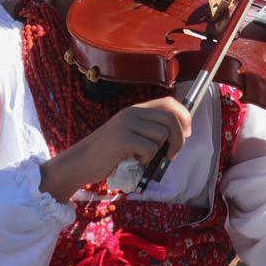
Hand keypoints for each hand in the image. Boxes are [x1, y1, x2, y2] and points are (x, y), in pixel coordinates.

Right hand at [39, 97, 191, 202]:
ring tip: (141, 157)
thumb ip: (149, 130)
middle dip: (179, 139)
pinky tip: (133, 160)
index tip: (186, 133)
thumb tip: (181, 133)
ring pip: (161, 135)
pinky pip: (150, 149)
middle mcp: (131, 112)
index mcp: (135, 110)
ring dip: (157, 152)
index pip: (169, 103)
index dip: (184, 117)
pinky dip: (146, 160)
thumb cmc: (107, 154)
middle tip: (171, 155)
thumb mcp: (129, 135)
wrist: (80, 162)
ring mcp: (126, 124)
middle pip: (171, 118)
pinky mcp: (122, 138)